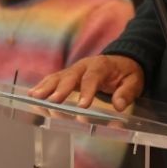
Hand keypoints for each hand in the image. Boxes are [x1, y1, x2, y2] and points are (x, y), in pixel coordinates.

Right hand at [28, 55, 144, 110]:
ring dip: (46, 87)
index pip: (92, 78)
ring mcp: (74, 69)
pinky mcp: (68, 75)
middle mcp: (84, 65)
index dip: (87, 91)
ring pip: (58, 76)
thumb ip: (126, 92)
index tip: (82, 106)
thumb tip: (119, 105)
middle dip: (60, 89)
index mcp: (101, 65)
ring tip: (35, 97)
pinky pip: (54, 79)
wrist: (121, 61)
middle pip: (70, 76)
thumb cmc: (127, 73)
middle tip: (52, 101)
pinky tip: (32, 94)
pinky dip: (43, 86)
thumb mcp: (134, 82)